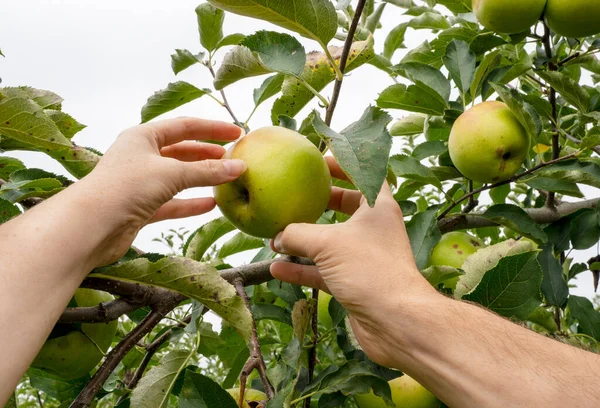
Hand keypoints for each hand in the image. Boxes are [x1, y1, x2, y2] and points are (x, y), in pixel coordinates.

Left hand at [79, 117, 245, 265]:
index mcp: (143, 137)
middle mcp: (141, 156)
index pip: (185, 126)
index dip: (212, 129)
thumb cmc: (126, 187)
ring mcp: (141, 183)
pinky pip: (172, 202)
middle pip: (182, 151)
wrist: (92, 226)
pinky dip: (191, 203)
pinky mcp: (141, 207)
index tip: (237, 133)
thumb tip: (239, 167)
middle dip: (208, 155)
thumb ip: (206, 172)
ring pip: (178, 178)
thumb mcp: (171, 173)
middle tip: (234, 157)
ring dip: (202, 179)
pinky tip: (211, 205)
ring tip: (226, 179)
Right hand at [270, 158, 437, 367]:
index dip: (344, 165)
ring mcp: (363, 257)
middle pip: (346, 208)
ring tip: (277, 235)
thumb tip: (276, 236)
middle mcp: (373, 230)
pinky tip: (277, 268)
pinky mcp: (354, 282)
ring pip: (330, 242)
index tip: (319, 163)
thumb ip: (297, 234)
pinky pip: (323, 271)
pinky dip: (302, 269)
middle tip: (295, 196)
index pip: (364, 175)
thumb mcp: (328, 242)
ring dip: (304, 241)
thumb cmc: (369, 268)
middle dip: (320, 203)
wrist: (395, 320)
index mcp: (378, 207)